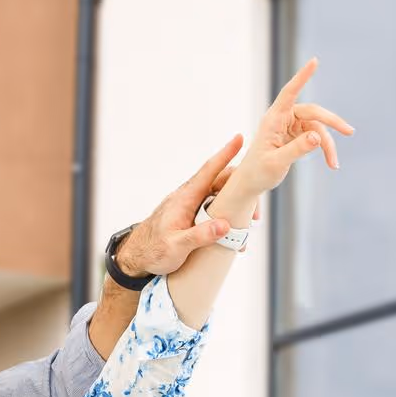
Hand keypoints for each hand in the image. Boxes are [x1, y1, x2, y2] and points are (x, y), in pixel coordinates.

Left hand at [114, 136, 263, 277]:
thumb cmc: (153, 250)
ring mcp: (192, 207)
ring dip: (237, 204)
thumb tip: (224, 225)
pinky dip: (228, 215)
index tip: (239, 139)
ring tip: (251, 220)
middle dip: (242, 186)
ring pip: (220, 196)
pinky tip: (234, 231)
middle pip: (220, 183)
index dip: (225, 154)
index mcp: (185, 199)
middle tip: (258, 203)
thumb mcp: (176, 246)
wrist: (138, 257)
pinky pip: (215, 209)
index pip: (209, 171)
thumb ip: (199, 235)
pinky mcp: (193, 216)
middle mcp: (190, 198)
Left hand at [218, 58, 352, 210]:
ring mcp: (290, 126)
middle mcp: (282, 119)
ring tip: (334, 164)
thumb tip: (318, 136)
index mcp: (273, 119)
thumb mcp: (277, 163)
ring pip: (317, 128)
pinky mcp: (296, 135)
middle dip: (332, 123)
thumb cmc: (258, 172)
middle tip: (350, 132)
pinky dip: (324, 149)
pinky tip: (331, 162)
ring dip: (328, 145)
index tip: (314, 61)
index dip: (302, 77)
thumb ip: (297, 149)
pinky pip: (316, 137)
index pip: (289, 93)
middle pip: (313, 113)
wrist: (251, 182)